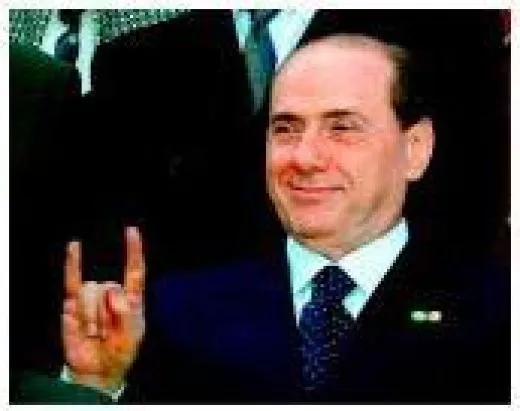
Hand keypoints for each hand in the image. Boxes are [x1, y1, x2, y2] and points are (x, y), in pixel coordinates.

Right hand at [61, 226, 145, 391]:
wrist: (96, 369)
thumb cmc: (119, 350)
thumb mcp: (131, 335)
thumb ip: (126, 313)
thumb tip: (110, 291)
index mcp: (131, 297)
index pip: (134, 270)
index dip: (133, 251)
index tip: (131, 231)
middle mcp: (112, 291)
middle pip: (108, 288)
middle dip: (106, 315)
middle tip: (106, 334)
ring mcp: (93, 295)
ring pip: (91, 294)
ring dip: (91, 319)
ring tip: (94, 333)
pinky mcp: (74, 302)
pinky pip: (72, 280)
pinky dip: (73, 263)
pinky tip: (75, 247)